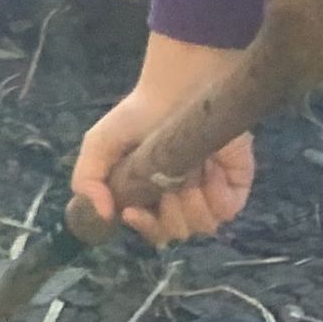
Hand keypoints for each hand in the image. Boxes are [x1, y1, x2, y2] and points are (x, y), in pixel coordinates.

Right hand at [71, 33, 255, 243]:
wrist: (178, 88)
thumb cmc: (139, 115)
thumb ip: (86, 179)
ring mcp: (211, 193)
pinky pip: (228, 210)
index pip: (151, 231)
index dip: (143, 227)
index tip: (132, 211)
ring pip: (203, 226)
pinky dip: (216, 194)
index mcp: (153, 196)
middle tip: (165, 183)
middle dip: (167, 214)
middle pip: (176, 233)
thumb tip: (104, 214)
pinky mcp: (236, 184)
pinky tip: (209, 169)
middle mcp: (183, 198)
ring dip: (190, 202)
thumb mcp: (99, 144)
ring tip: (188, 172)